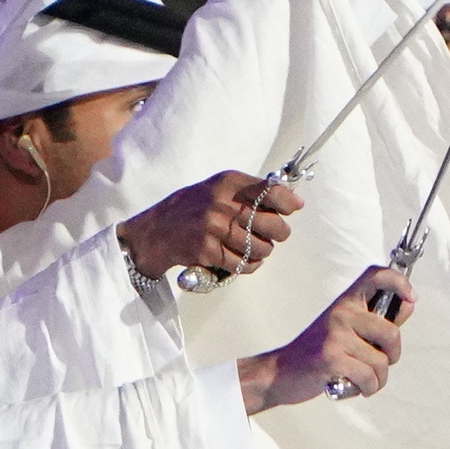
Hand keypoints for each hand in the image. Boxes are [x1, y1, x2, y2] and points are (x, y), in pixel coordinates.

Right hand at [121, 170, 301, 286]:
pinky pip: (243, 264)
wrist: (155, 231)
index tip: (294, 208)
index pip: (272, 190)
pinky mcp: (208, 251)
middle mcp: (223, 203)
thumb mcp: (217, 188)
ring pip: (262, 248)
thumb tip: (291, 199)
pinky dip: (248, 265)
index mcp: (228, 182)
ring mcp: (215, 228)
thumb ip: (249, 191)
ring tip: (252, 248)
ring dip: (262, 252)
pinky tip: (241, 260)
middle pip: (274, 224)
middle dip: (278, 233)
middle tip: (273, 234)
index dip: (288, 202)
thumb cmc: (192, 209)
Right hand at [245, 265, 405, 411]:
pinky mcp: (331, 358)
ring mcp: (335, 335)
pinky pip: (369, 377)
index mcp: (346, 301)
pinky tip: (355, 386)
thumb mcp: (346, 328)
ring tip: (362, 379)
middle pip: (391, 333)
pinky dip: (367, 388)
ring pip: (381, 362)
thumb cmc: (319, 352)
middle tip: (380, 362)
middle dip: (393, 355)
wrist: (281, 372)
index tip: (411, 298)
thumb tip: (408, 304)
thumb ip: (377, 318)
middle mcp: (341, 313)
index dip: (400, 283)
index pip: (377, 276)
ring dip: (378, 378)